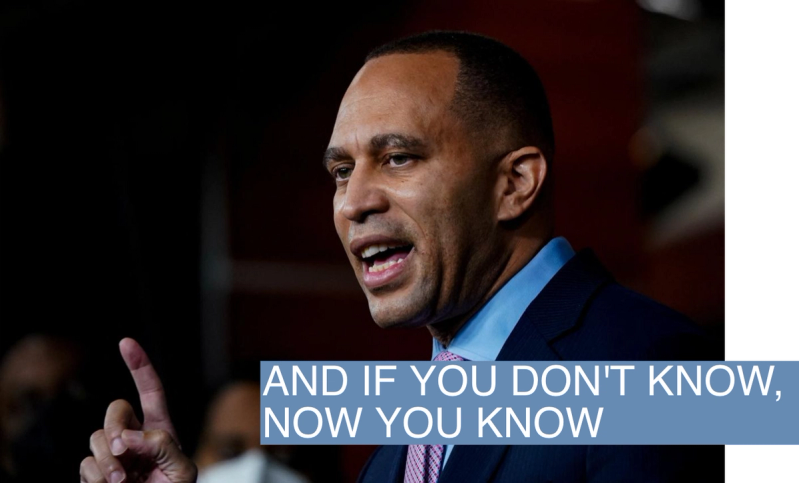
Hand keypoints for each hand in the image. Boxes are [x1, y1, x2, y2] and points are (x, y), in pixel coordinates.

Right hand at [80, 338, 196, 482]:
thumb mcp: (182, 470)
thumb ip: (163, 446)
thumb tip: (129, 436)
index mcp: (160, 429)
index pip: (150, 391)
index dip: (139, 365)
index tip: (126, 342)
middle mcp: (134, 437)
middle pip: (116, 410)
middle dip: (116, 426)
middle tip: (123, 452)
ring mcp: (113, 455)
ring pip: (96, 437)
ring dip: (106, 459)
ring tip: (121, 481)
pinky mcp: (96, 473)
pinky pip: (85, 464)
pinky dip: (96, 475)